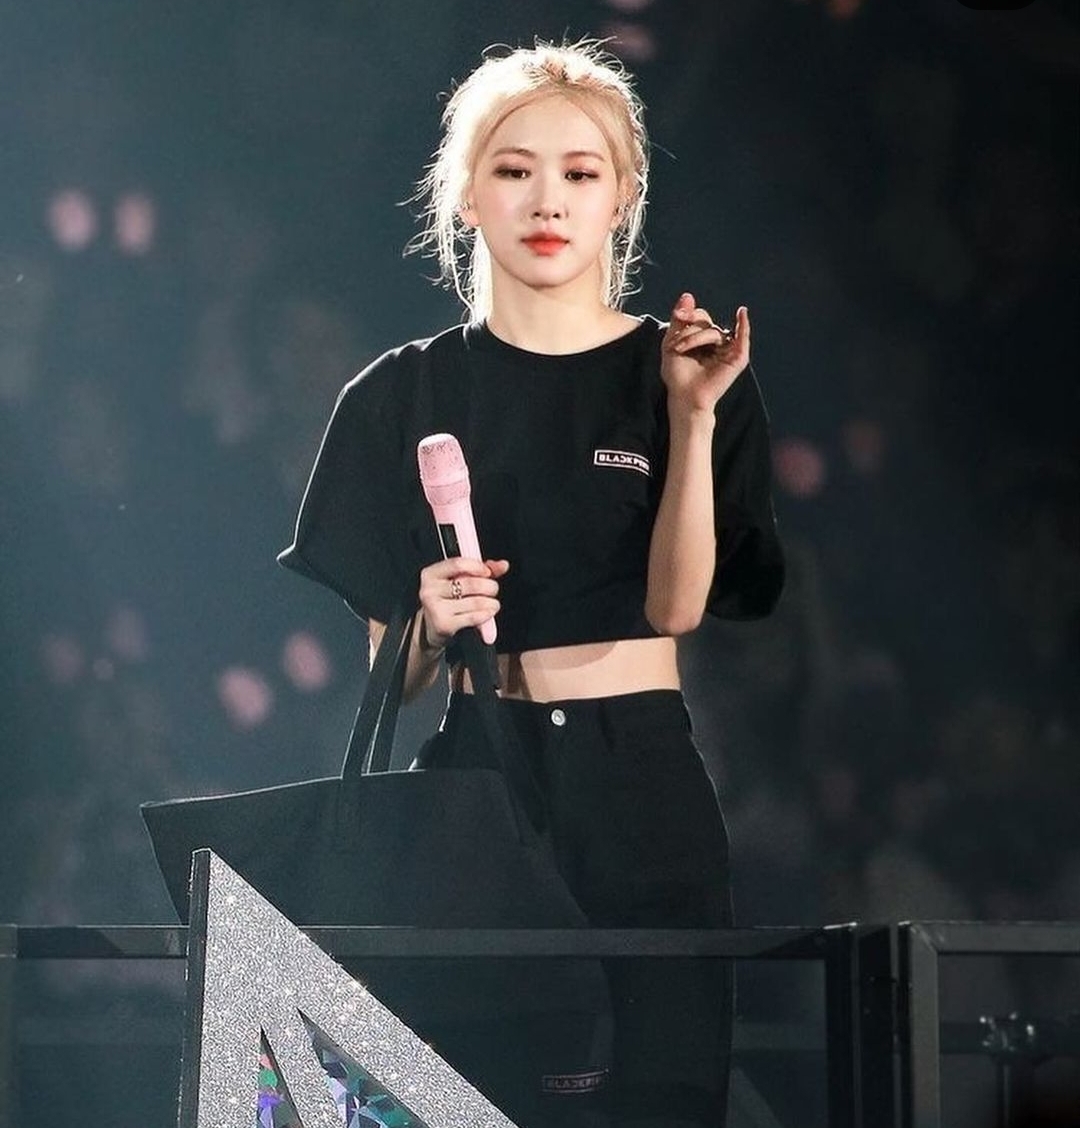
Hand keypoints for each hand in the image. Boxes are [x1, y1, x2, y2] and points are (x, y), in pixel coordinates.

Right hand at [418, 557, 508, 650]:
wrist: (430, 628)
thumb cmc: (447, 599)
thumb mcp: (458, 580)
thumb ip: (481, 569)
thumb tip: (503, 565)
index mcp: (431, 574)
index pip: (458, 564)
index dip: (478, 566)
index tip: (488, 572)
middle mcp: (430, 590)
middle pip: (471, 584)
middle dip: (489, 586)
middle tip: (492, 589)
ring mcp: (435, 608)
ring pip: (476, 602)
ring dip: (491, 603)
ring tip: (493, 603)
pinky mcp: (444, 625)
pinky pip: (474, 617)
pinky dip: (486, 614)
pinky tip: (488, 613)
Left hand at [661, 292, 750, 415]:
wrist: (684, 396)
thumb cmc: (677, 374)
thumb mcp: (671, 342)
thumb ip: (679, 319)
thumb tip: (688, 294)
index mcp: (703, 338)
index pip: (699, 317)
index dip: (688, 314)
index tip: (678, 315)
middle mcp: (717, 342)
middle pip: (705, 322)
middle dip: (689, 329)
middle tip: (676, 343)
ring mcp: (727, 350)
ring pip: (713, 331)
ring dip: (695, 338)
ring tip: (681, 349)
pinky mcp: (736, 358)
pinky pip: (742, 337)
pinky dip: (743, 324)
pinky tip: (741, 313)